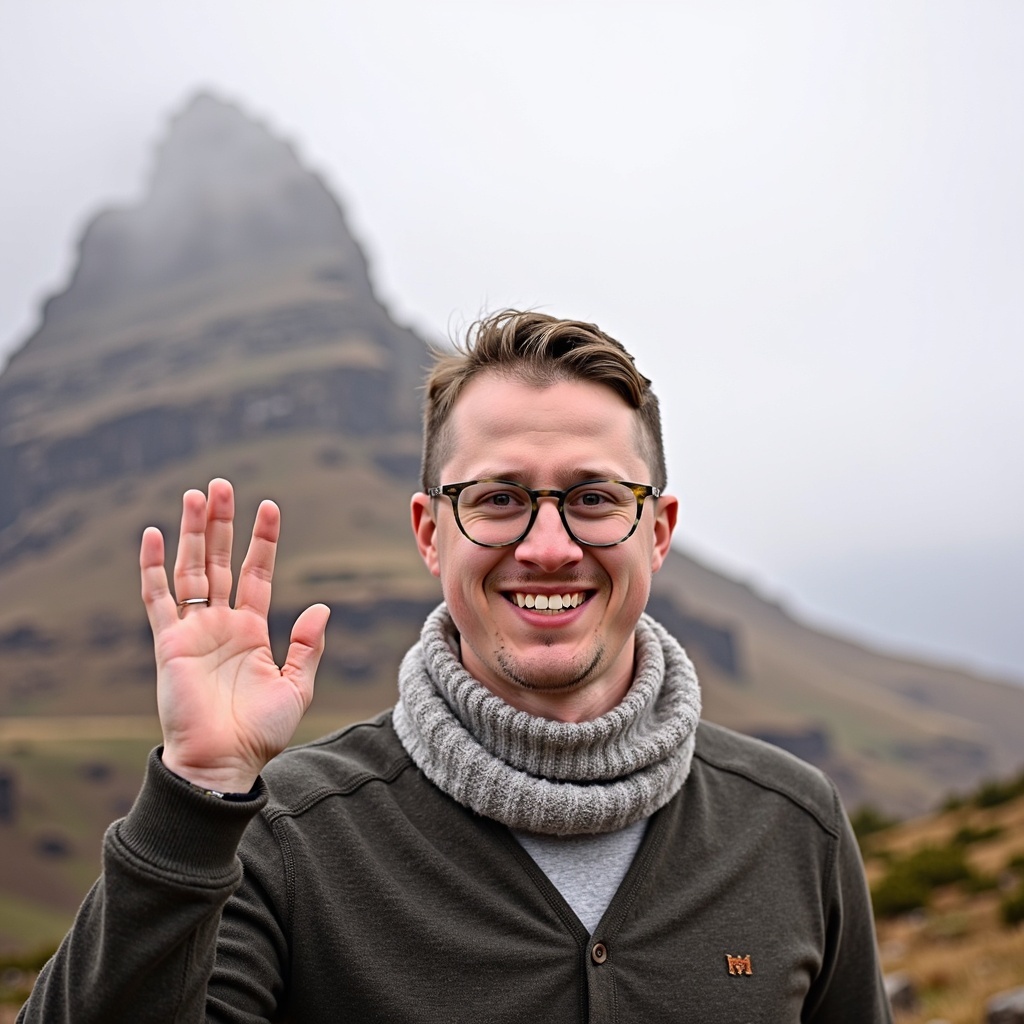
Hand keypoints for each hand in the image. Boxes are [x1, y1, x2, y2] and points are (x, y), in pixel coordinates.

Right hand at [140, 478, 329, 792]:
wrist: (223, 764)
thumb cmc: (260, 733)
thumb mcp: (296, 686)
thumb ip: (307, 646)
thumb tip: (321, 608)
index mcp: (251, 631)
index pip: (257, 573)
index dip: (262, 540)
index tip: (268, 506)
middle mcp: (220, 624)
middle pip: (221, 561)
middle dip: (223, 523)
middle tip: (221, 484)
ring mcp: (193, 631)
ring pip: (192, 569)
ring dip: (193, 532)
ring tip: (195, 494)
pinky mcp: (167, 643)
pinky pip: (157, 598)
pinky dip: (152, 567)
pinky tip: (152, 534)